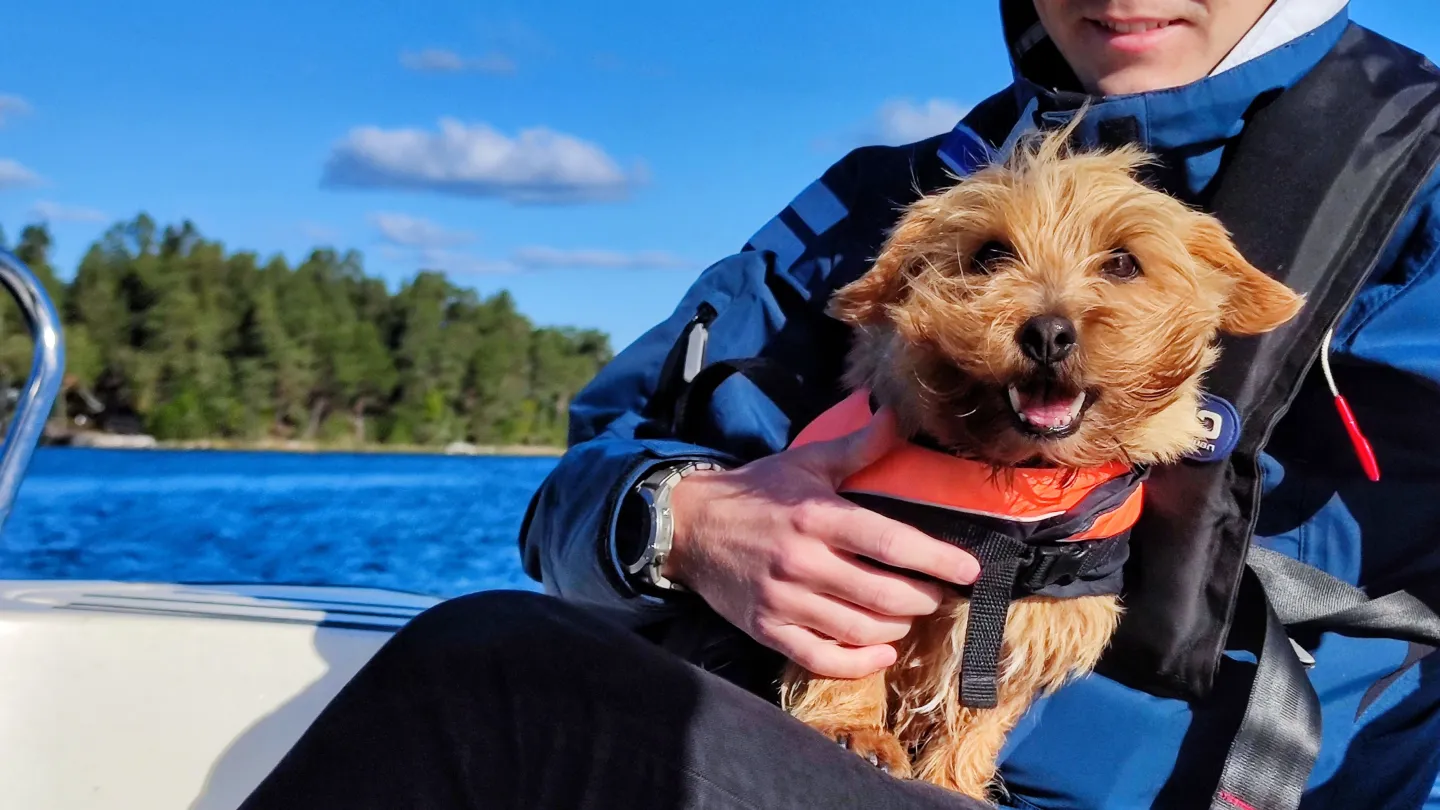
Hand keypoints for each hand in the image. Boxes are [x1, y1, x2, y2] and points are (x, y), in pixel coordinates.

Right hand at [664, 407, 979, 678]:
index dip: (938, 560)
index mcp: (818, 516)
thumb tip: (898, 416)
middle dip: (925, 598)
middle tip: (939, 593)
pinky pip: (822, 659)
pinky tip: (880, 652)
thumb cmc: (755, 491)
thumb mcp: (805, 462)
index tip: (970, 571)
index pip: (892, 543)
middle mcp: (803, 561)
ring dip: (898, 627)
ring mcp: (784, 600)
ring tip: (909, 614)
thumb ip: (857, 447)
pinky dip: (859, 663)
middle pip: (885, 594)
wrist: (688, 526)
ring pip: (860, 629)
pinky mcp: (767, 628)